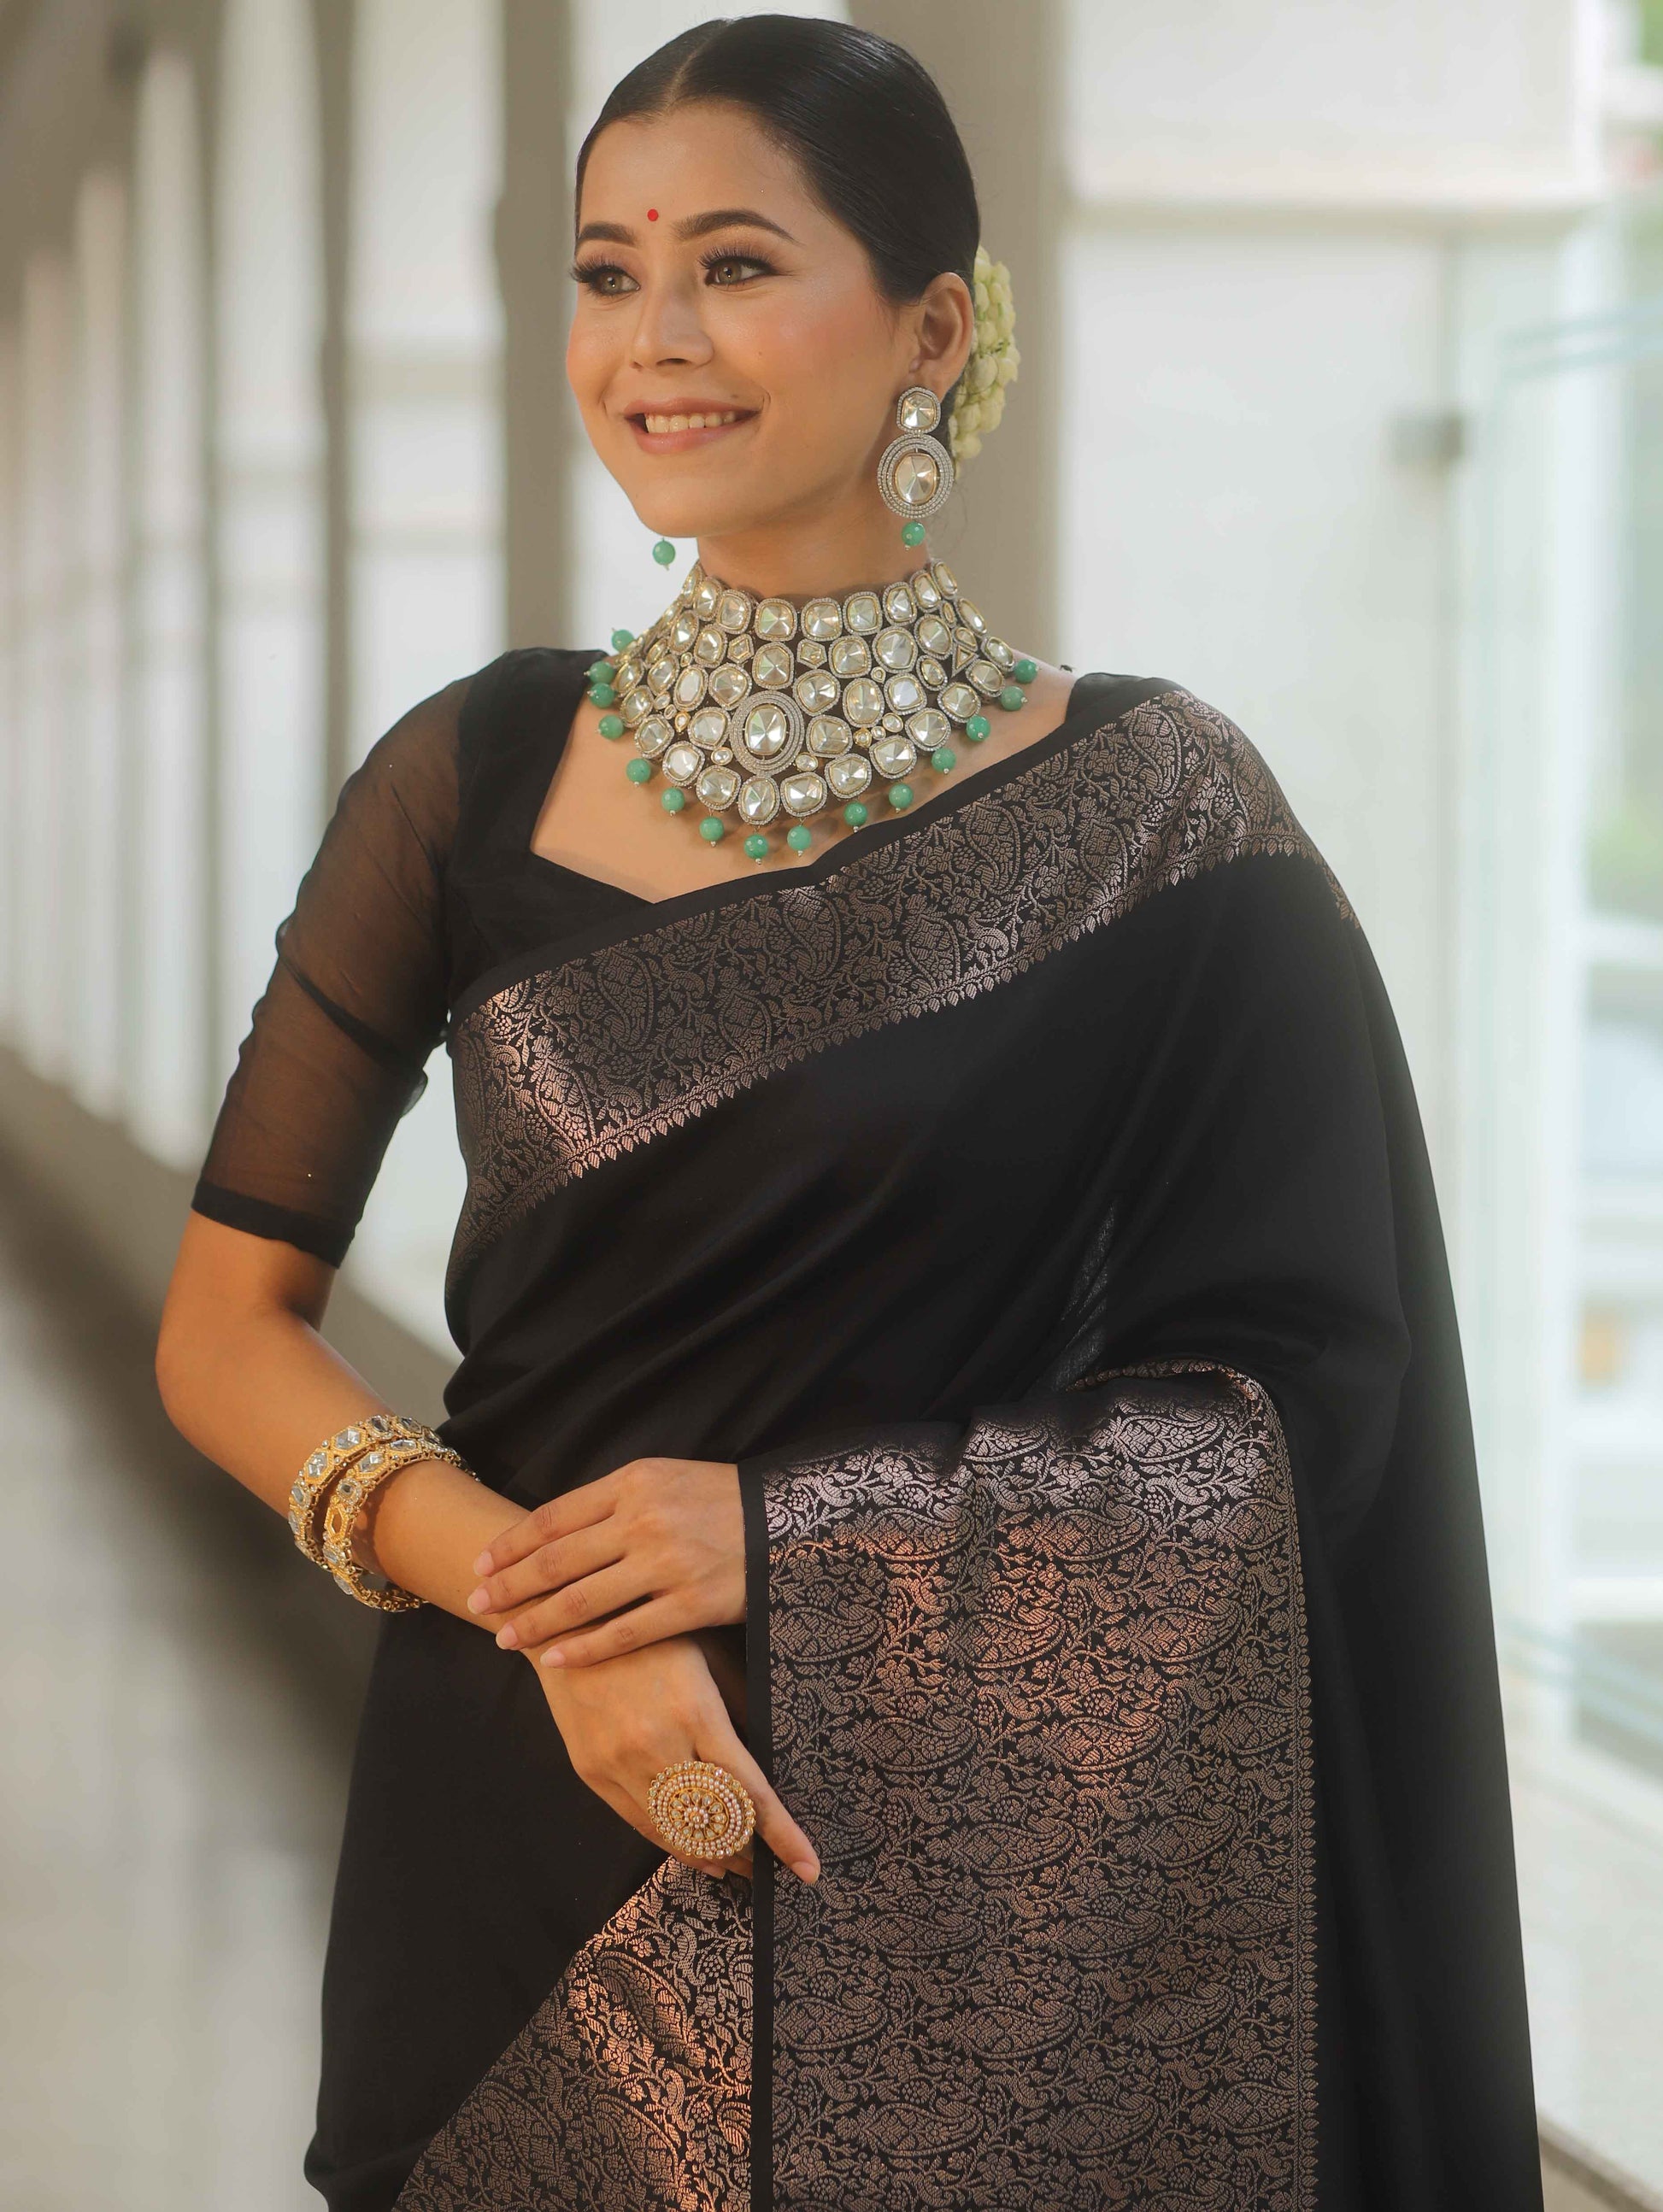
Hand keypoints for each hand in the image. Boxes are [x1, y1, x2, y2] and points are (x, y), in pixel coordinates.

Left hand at [467, 1456, 742, 1669]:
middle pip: (558, 1559)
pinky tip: (554, 1659)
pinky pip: (624, 1633)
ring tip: (503, 1637)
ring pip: (582, 1599)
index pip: (555, 1517)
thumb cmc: (720, 1500)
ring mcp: (665, 1564)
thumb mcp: (665, 1479)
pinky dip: (584, 1649)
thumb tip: (556, 1532)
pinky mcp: (689, 1605)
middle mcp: (643, 1520)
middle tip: (477, 1603)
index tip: (481, 1562)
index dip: (512, 1543)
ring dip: (535, 1621)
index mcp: (633, 1482)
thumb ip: (614, 1501)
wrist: (786, 1521)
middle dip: (509, 1584)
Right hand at [532, 1631, 817, 1882]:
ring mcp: (618, 1764)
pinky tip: (698, 1854)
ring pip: (675, 1834)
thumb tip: (772, 1757)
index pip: (750, 1794)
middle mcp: (656, 1746)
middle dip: (750, 1852)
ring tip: (742, 1867)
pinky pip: (639, 1823)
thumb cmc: (654, 1632)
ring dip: (713, 1856)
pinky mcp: (591, 1772)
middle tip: (775, 1867)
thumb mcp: (711, 1658)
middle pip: (713, 1825)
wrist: (568, 1623)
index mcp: (696, 1712)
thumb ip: (741, 1710)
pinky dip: (672, 1845)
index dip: (783, 1837)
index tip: (808, 1869)